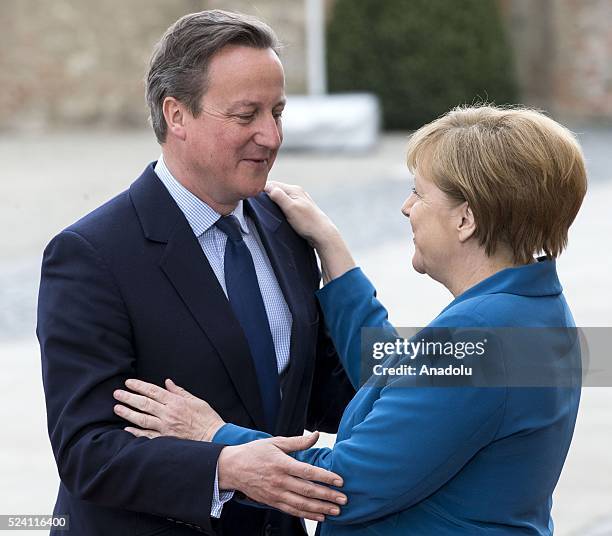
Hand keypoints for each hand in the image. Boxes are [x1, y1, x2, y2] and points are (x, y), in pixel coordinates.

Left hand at [113, 378, 224, 440]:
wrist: (214, 437)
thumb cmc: (207, 418)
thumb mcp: (196, 400)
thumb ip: (180, 392)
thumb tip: (167, 383)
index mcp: (176, 402)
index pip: (153, 391)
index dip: (139, 386)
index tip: (128, 382)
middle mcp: (168, 413)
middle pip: (144, 403)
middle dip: (129, 397)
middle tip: (117, 393)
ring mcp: (166, 428)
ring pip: (142, 419)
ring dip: (128, 413)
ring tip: (117, 408)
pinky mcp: (166, 439)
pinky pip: (147, 435)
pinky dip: (136, 432)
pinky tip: (126, 429)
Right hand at [218, 432, 346, 521]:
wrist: (232, 468)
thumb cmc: (254, 452)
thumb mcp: (275, 442)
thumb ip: (297, 441)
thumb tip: (316, 435)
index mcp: (282, 464)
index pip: (308, 472)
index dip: (325, 477)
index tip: (339, 481)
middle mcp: (280, 481)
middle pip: (308, 491)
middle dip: (328, 496)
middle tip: (343, 500)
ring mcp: (276, 494)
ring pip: (302, 504)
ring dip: (320, 509)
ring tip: (335, 511)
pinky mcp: (272, 502)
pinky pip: (292, 510)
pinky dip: (307, 514)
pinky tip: (319, 516)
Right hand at [265, 181, 355, 282]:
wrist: (323, 234)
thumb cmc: (308, 223)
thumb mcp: (291, 208)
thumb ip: (279, 196)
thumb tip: (267, 187)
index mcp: (294, 189)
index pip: (272, 184)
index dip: (261, 189)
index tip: (251, 195)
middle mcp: (297, 192)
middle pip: (276, 189)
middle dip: (266, 194)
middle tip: (255, 202)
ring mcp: (299, 200)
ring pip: (281, 197)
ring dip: (272, 201)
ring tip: (264, 207)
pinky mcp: (300, 209)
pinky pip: (285, 204)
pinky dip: (279, 206)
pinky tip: (276, 213)